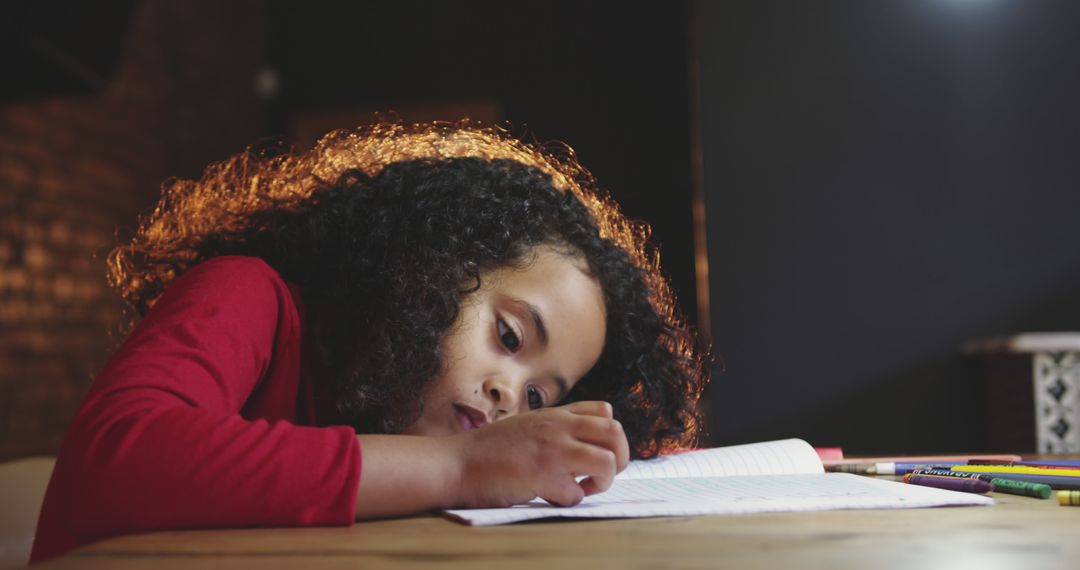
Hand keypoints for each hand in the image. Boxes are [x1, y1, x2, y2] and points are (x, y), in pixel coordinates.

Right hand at [450, 400, 629, 508]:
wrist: (456, 463)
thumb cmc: (488, 451)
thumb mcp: (526, 426)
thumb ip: (553, 429)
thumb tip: (582, 446)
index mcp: (555, 414)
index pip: (605, 412)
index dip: (608, 436)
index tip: (593, 452)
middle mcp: (558, 427)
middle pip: (616, 433)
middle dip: (619, 458)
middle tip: (601, 475)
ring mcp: (552, 449)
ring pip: (609, 462)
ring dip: (602, 482)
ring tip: (582, 487)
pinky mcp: (543, 474)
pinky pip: (577, 494)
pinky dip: (567, 500)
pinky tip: (548, 495)